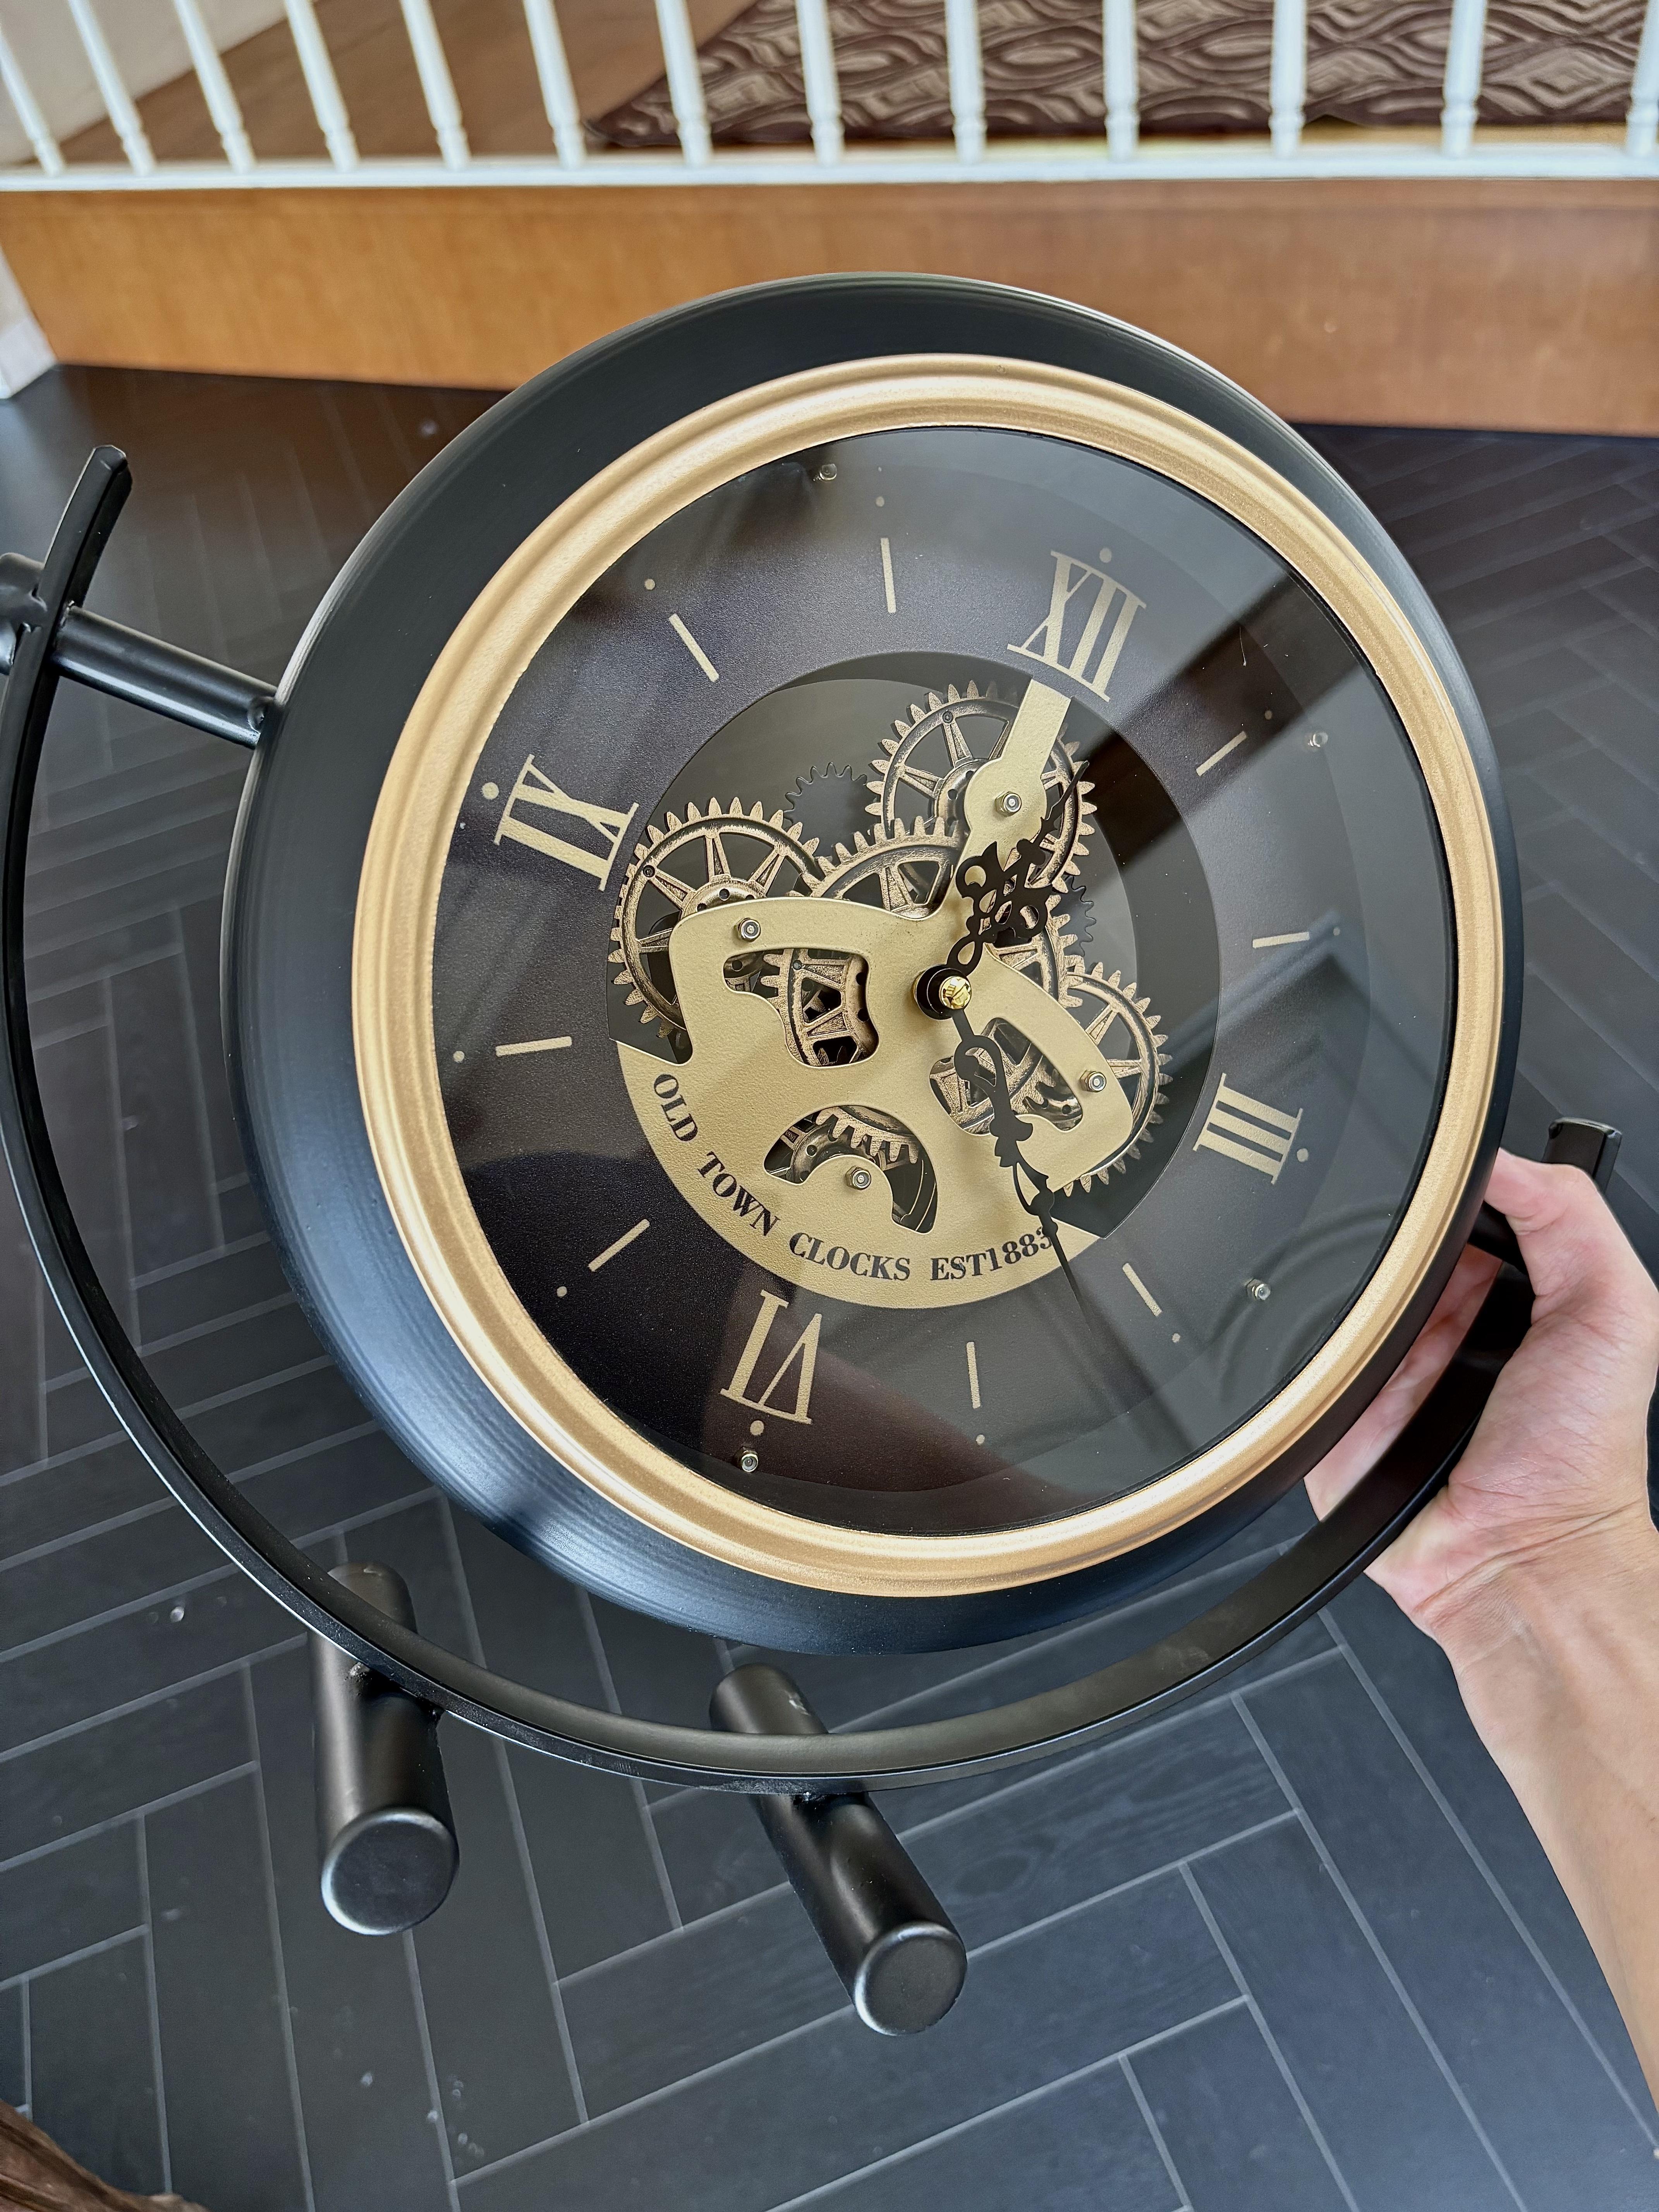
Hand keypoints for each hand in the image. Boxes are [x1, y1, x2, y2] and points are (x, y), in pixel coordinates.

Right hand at [1304, 1150, 1658, 1662]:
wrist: (1520, 1558)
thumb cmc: (1578, 1455)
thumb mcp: (1617, 1311)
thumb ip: (1571, 1218)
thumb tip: (1501, 1156)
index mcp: (1502, 1287)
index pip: (1454, 1207)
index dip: (1446, 1188)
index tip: (1444, 1179)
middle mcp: (1435, 1321)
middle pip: (1384, 1242)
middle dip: (1390, 1242)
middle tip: (1426, 1274)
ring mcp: (1379, 1363)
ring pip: (1332, 1292)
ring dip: (1354, 1300)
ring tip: (1401, 1331)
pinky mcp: (1333, 1406)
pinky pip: (1300, 1358)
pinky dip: (1318, 1353)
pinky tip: (1356, 1363)